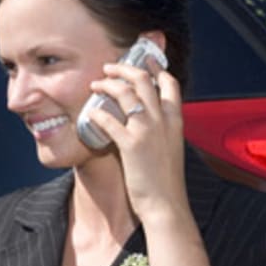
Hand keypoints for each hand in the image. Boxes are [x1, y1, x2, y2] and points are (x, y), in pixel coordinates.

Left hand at [87, 63, 187, 223]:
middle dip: (124, 69)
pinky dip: (98, 113)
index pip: (169, 83)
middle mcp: (163, 120)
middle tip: (109, 67)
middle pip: (143, 80)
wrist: (166, 204)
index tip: (143, 60)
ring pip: (126, 93)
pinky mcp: (131, 144)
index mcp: (175, 120)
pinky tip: (89, 113)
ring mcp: (148, 131)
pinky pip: (109, 120)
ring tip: (95, 84)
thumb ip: (162, 132)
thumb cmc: (166, 181)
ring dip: (107, 84)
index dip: (154, 68)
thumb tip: (148, 122)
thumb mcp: (170, 149)